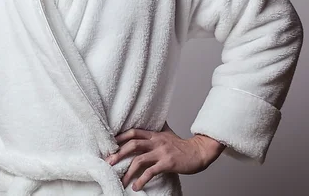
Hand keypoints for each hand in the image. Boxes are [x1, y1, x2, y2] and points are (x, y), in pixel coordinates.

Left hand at [104, 123, 224, 191]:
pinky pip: (151, 172)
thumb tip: (152, 121)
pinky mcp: (167, 163)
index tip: (110, 145)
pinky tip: (136, 186)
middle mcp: (156, 141)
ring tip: (121, 180)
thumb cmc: (182, 145)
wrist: (199, 152)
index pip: (133, 132)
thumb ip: (158, 129)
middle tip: (109, 162)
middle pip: (132, 144)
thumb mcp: (168, 134)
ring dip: (128, 171)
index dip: (120, 137)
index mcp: (154, 134)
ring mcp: (161, 152)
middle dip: (118, 153)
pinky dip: (142, 180)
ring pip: (139, 160)